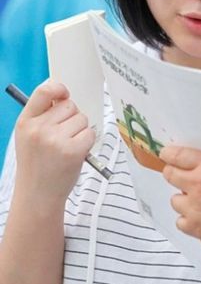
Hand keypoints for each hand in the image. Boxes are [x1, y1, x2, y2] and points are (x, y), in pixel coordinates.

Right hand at [13, 80, 95, 206]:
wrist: (38, 195)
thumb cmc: (37, 163)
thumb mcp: (29, 136)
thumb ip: (43, 115)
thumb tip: (65, 95)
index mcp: (25, 122)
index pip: (44, 91)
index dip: (59, 88)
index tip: (64, 94)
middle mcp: (39, 129)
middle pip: (71, 106)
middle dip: (72, 118)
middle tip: (62, 137)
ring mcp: (56, 140)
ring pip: (82, 119)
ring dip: (81, 131)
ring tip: (67, 146)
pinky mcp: (73, 151)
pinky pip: (91, 133)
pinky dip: (88, 142)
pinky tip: (75, 153)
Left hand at [161, 146, 200, 255]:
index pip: (178, 155)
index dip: (169, 153)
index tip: (166, 153)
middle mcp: (198, 185)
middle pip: (170, 175)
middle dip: (174, 173)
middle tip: (183, 177)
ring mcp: (194, 208)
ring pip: (175, 200)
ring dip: (184, 199)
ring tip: (200, 202)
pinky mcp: (196, 228)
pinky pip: (181, 221)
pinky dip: (189, 219)